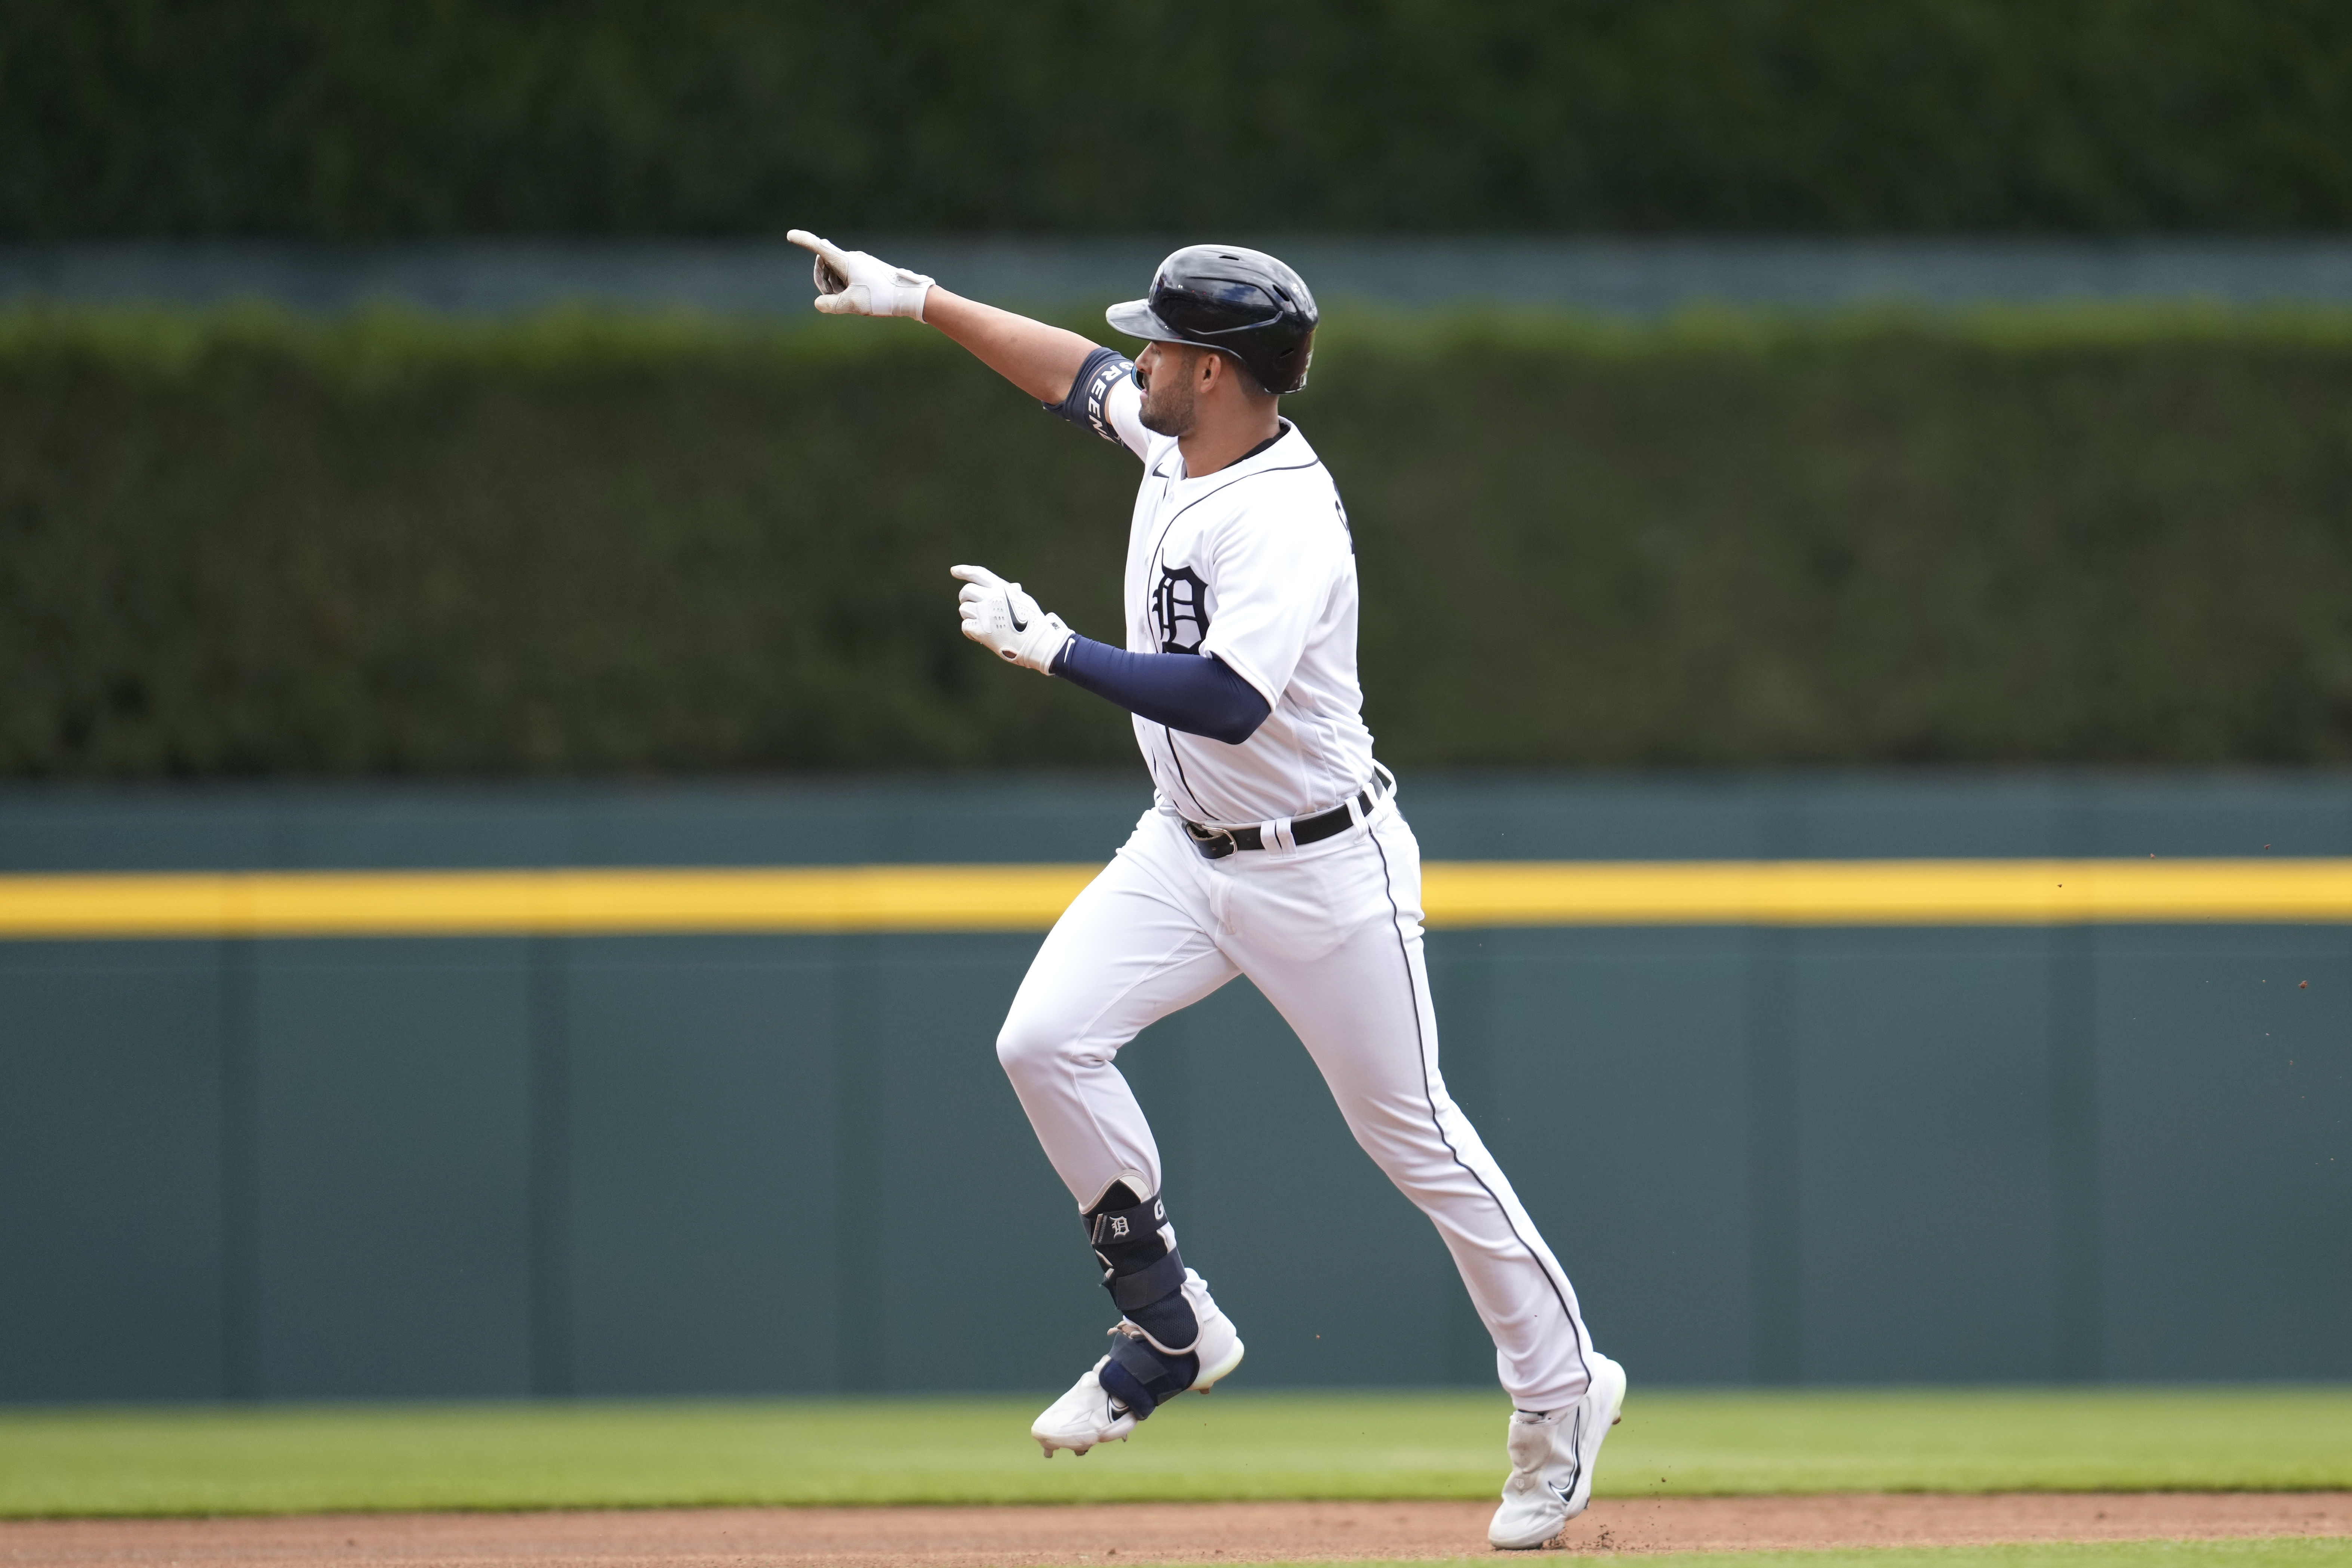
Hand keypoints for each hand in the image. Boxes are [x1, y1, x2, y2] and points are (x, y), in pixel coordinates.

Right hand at [786, 230, 934, 318]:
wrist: (909, 296)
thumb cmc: (882, 298)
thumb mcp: (853, 304)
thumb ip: (830, 305)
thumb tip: (818, 303)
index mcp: (846, 261)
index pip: (819, 248)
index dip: (804, 240)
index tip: (790, 235)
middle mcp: (852, 258)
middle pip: (824, 265)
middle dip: (822, 281)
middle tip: (834, 298)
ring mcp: (860, 263)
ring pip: (836, 272)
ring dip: (835, 287)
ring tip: (851, 299)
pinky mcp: (866, 269)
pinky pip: (847, 276)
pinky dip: (845, 287)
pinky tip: (858, 297)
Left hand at [953, 564, 1073, 672]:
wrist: (1036, 642)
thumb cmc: (1033, 622)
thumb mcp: (1025, 600)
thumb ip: (1013, 592)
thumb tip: (1013, 586)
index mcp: (1001, 588)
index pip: (978, 573)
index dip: (964, 570)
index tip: (954, 571)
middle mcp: (990, 597)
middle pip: (966, 591)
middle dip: (966, 599)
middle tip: (974, 608)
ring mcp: (985, 613)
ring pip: (964, 609)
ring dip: (970, 616)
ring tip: (984, 623)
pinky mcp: (981, 630)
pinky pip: (965, 626)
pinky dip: (971, 631)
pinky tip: (982, 635)